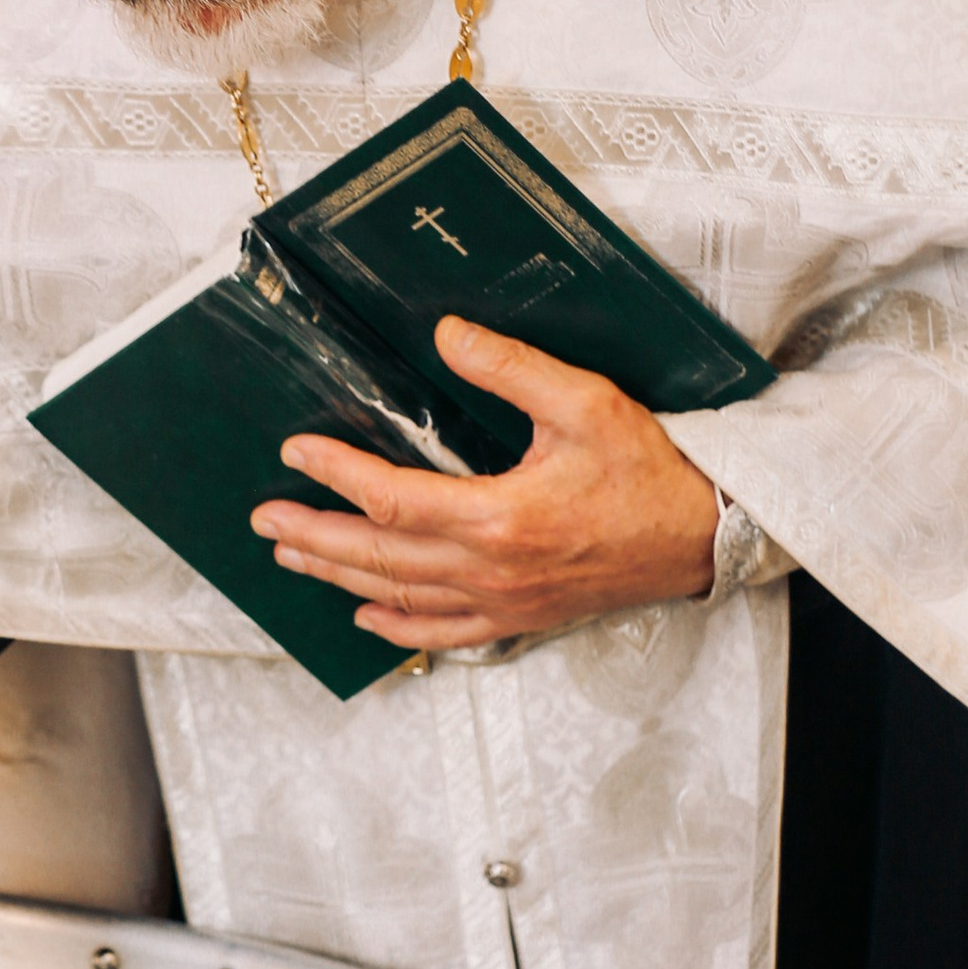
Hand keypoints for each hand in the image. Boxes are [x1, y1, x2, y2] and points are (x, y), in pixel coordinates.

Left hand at [252, 316, 720, 651]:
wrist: (702, 536)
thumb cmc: (648, 470)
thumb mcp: (584, 402)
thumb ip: (510, 368)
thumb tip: (446, 334)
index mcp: (499, 518)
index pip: (391, 499)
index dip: (337, 474)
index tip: (296, 453)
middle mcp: (491, 571)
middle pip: (378, 557)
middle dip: (314, 535)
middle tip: (265, 518)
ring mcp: (503, 603)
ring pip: (399, 597)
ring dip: (338, 577)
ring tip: (292, 555)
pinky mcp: (521, 618)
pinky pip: (445, 634)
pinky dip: (399, 628)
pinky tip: (367, 617)